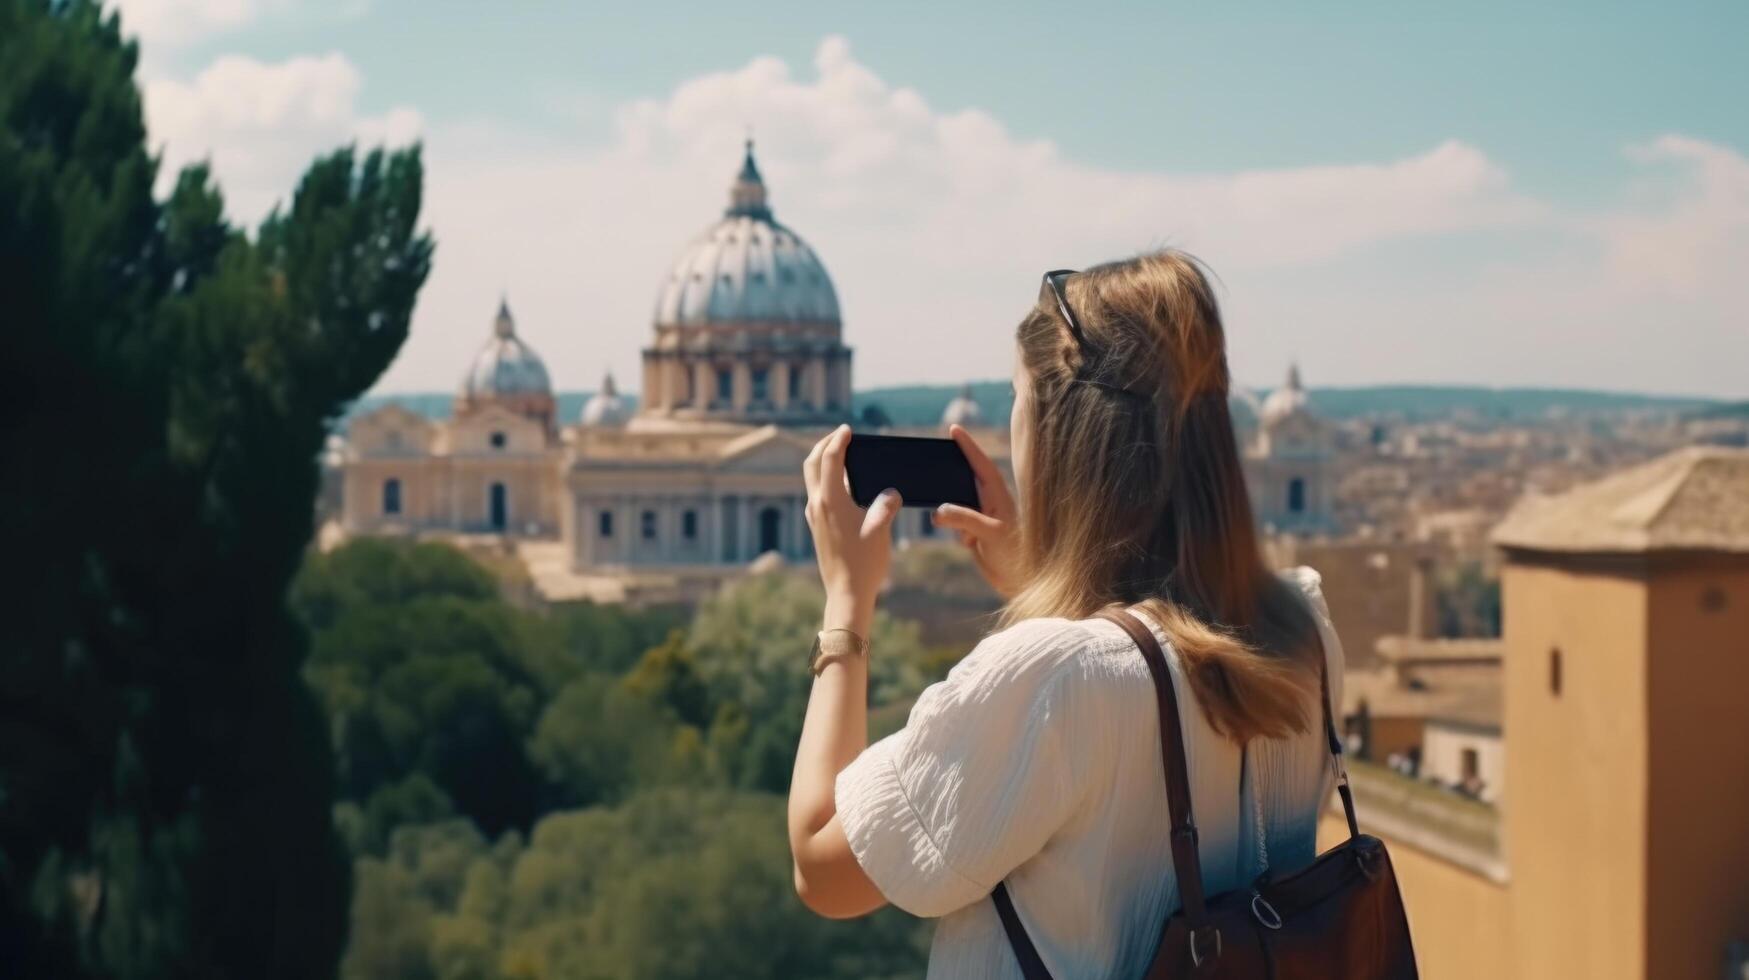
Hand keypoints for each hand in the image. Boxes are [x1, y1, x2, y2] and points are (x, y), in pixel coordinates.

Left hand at [803, 425, 902, 631]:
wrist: (846, 593)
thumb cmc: (864, 563)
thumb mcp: (881, 529)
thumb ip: (886, 503)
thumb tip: (890, 492)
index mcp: (830, 500)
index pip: (830, 459)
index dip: (839, 440)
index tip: (848, 429)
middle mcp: (817, 505)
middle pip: (812, 463)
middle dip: (824, 445)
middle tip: (840, 435)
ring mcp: (814, 516)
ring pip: (812, 479)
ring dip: (824, 462)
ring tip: (843, 456)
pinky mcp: (817, 527)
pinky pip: (818, 493)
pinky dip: (827, 480)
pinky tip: (845, 486)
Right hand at [933, 423, 1023, 599]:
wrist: (1020, 581)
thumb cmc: (1016, 554)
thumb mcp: (991, 533)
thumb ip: (965, 519)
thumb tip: (938, 512)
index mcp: (998, 495)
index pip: (981, 464)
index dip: (968, 445)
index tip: (953, 428)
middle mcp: (989, 502)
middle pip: (965, 478)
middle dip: (950, 470)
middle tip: (933, 459)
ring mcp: (980, 517)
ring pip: (955, 502)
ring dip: (949, 506)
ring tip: (953, 519)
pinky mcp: (973, 533)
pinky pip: (954, 522)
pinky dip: (951, 527)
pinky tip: (964, 542)